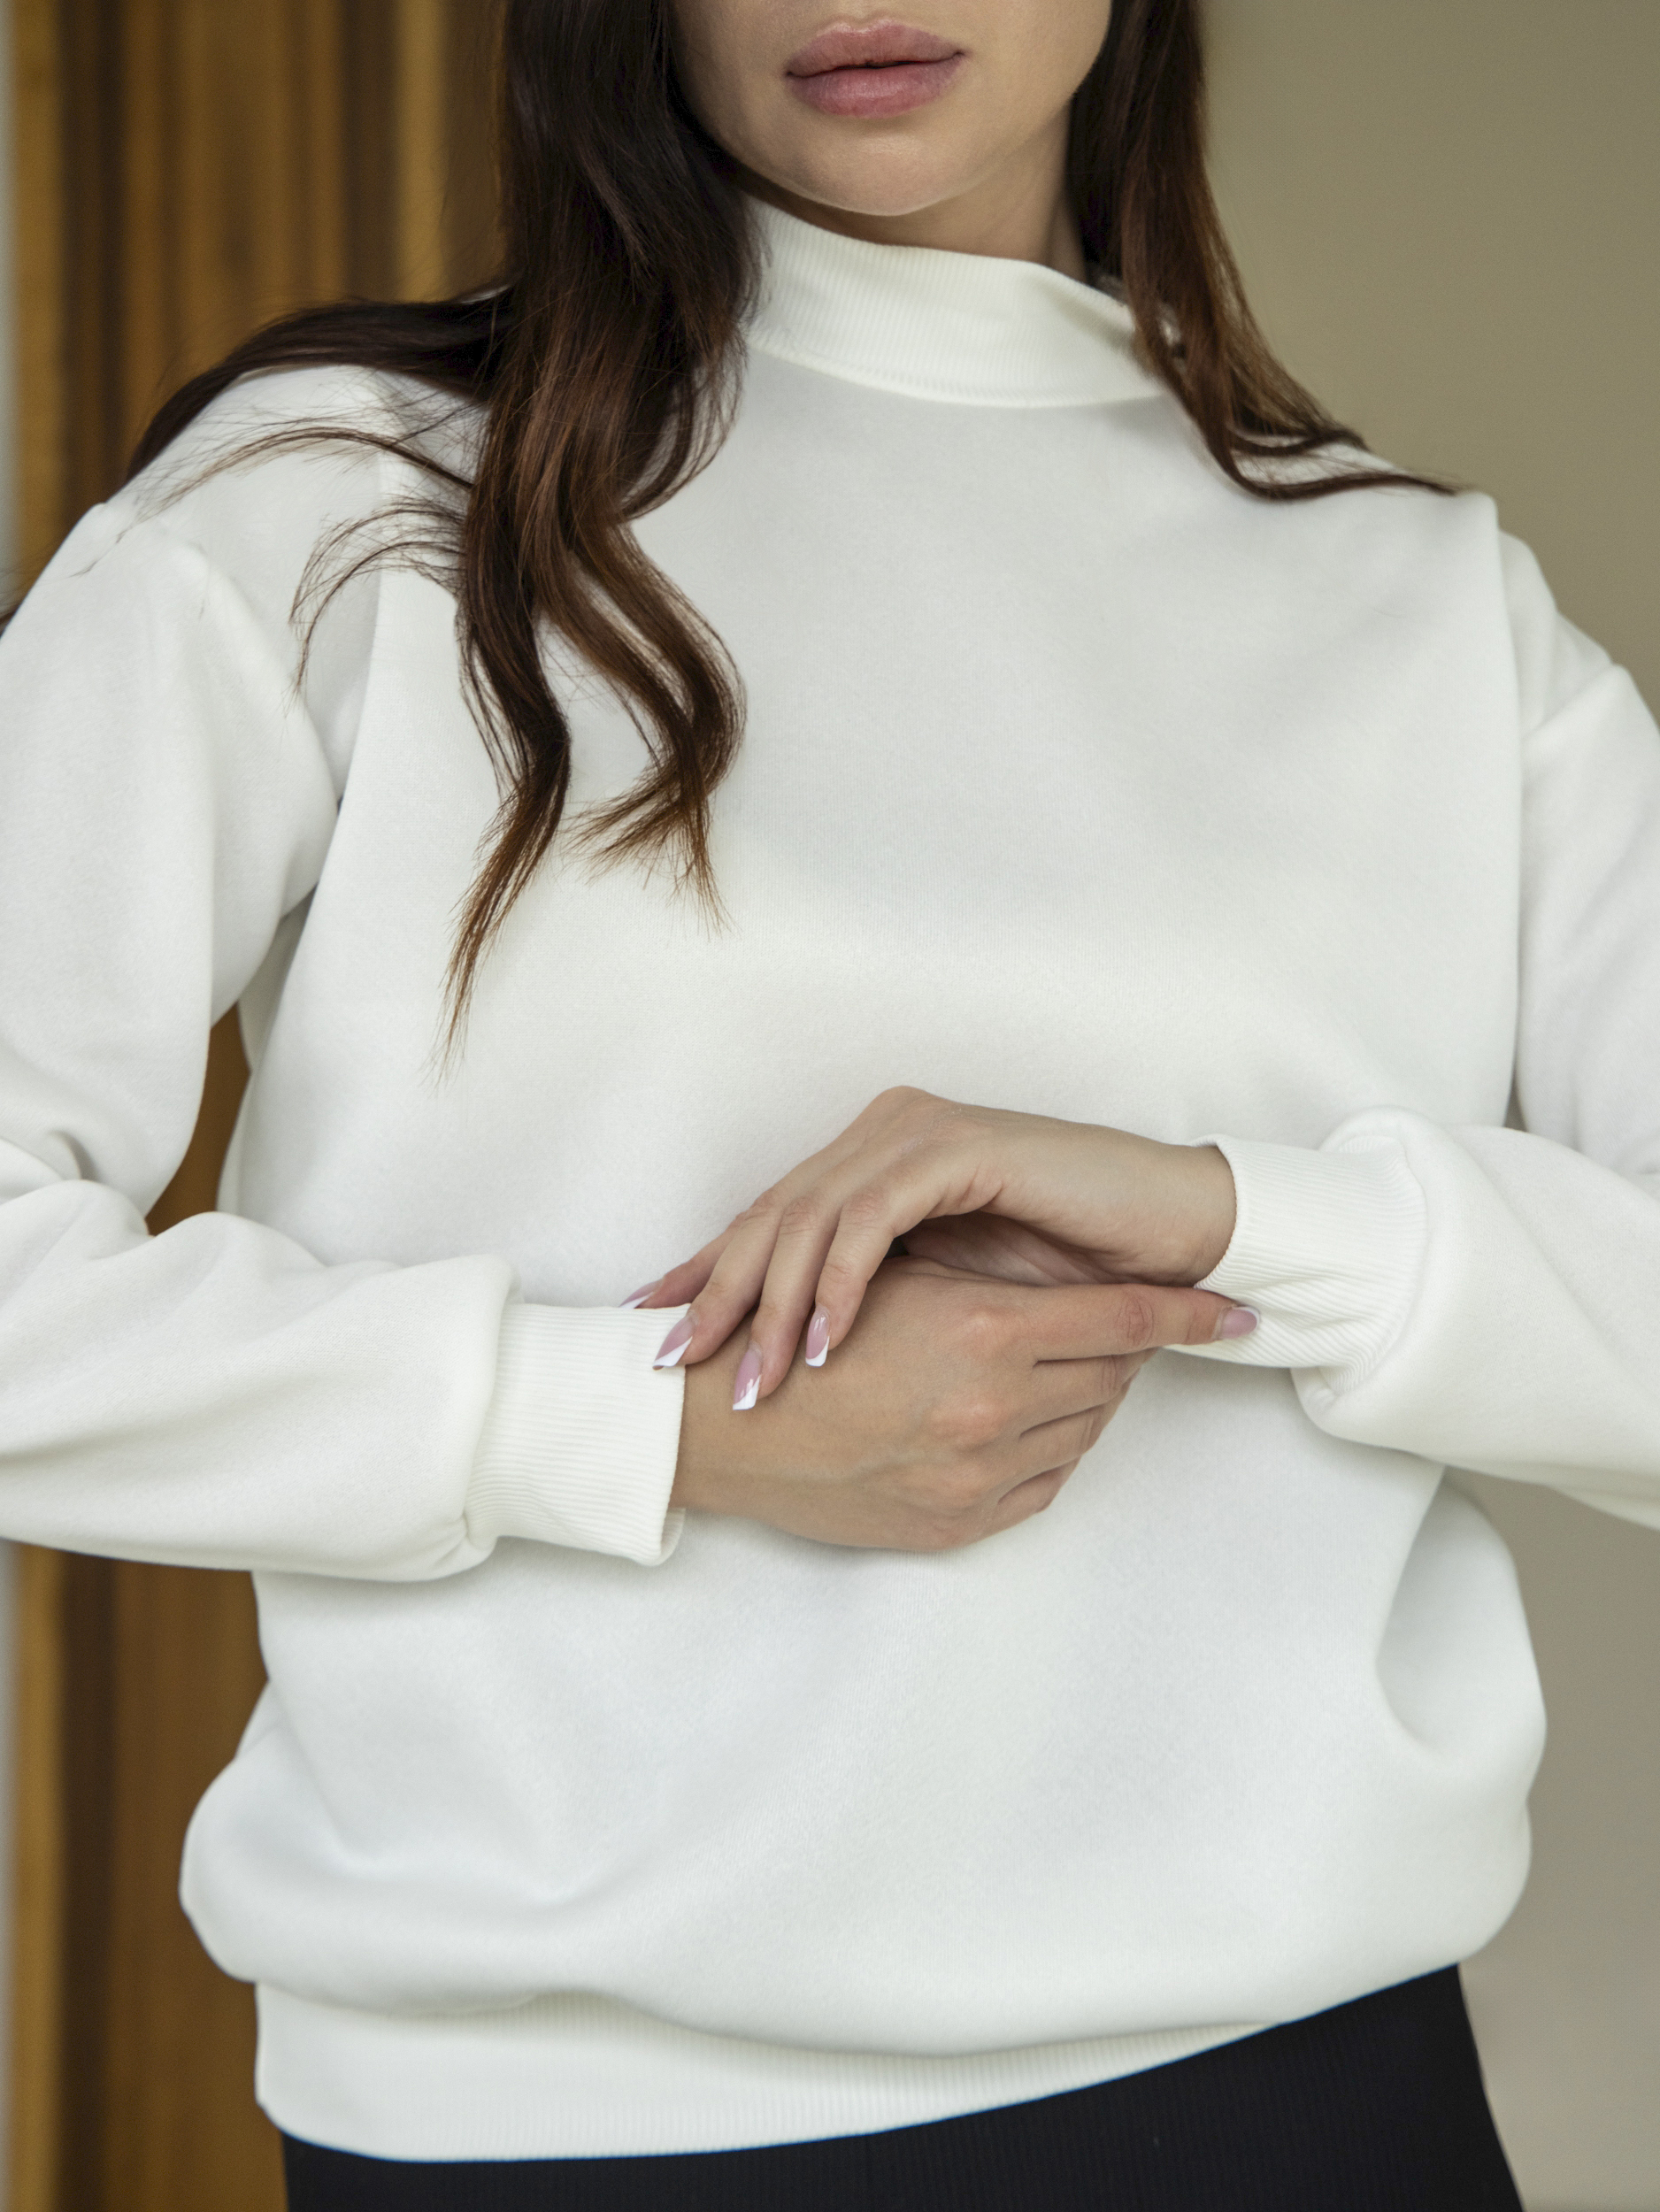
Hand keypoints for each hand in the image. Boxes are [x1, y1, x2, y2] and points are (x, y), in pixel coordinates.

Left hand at [634, 1088, 1244, 1402]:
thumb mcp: (946, 1293)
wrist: (1165, 1234)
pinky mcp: (956, 1146)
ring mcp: (917, 1131)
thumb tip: (791, 1351)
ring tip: (752, 1379)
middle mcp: (882, 1132)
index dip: (710, 1276)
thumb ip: (877, 1298)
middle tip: (678, 1367)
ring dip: (777, 1307)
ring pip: (811, 1218)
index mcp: (870, 1159)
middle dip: (719, 1296)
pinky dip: (844, 1283)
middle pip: (773, 1216)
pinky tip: (827, 1342)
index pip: (771, 1220)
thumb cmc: (1065, 1269)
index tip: (657, 1338)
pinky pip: (875, 1217)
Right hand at [669, 1256, 1241, 1550]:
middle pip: (1111, 1373)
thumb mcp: (895, 1277)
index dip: (1185, 1314)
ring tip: (1056, 1362)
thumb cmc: (797, 1333)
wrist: (719, 1425)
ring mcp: (980, 1474)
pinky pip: (1044, 1478)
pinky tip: (1024, 1415)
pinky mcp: (960, 1523)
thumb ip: (987, 1279)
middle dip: (1122, 1343)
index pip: (1125, 1321)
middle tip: (1117, 1317)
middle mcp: (995, 1409)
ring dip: (1083, 1392)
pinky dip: (1049, 1443)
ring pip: (1083, 1426)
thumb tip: (1071, 1287)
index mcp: (984, 1332)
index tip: (1233, 1313)